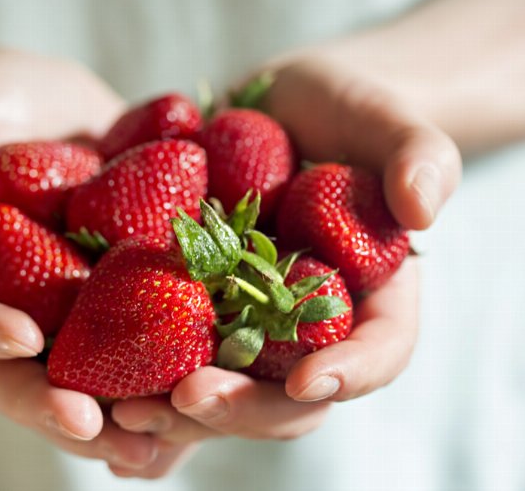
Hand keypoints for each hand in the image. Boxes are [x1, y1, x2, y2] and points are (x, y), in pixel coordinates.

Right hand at [0, 49, 162, 468]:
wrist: (47, 111)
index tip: (21, 337)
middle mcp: (13, 310)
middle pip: (22, 377)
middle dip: (56, 407)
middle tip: (93, 427)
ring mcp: (71, 313)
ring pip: (89, 380)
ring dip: (121, 417)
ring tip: (160, 444)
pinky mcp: (125, 298)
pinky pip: (146, 345)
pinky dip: (173, 377)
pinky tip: (209, 398)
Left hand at [106, 52, 458, 476]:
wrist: (280, 110)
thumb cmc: (345, 114)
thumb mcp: (388, 121)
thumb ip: (418, 155)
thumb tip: (424, 207)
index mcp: (368, 299)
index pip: (378, 351)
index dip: (352, 373)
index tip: (312, 381)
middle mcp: (305, 328)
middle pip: (285, 395)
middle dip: (240, 409)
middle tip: (188, 400)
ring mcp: (246, 324)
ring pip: (221, 391)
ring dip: (175, 414)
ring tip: (124, 413)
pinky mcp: (194, 308)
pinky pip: (168, 359)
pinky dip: (137, 386)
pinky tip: (99, 407)